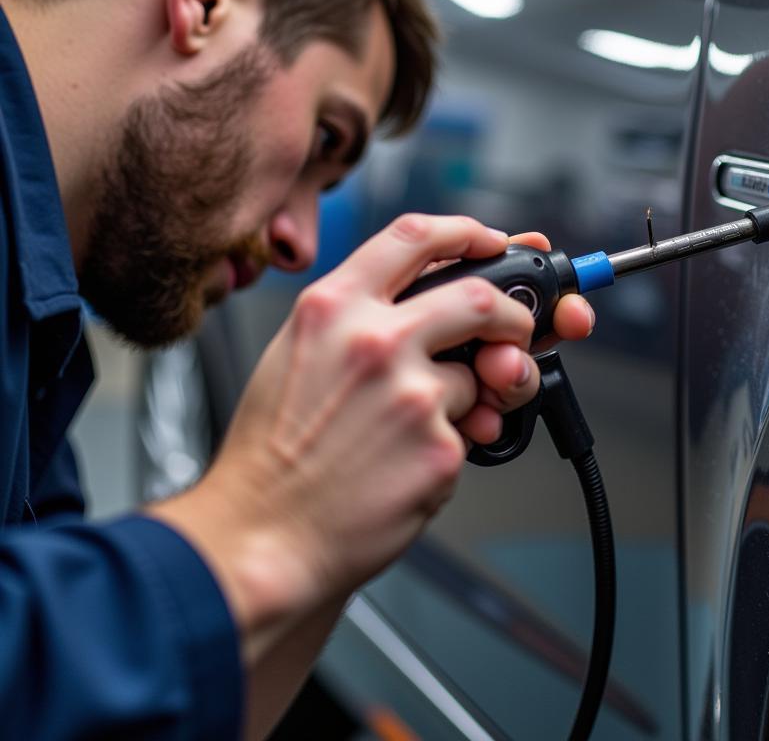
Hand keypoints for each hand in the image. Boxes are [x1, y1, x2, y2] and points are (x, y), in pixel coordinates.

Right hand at [154, 214, 580, 632]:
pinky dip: (449, 449)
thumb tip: (432, 302)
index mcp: (333, 307)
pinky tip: (402, 469)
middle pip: (478, 297)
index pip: (415, 237)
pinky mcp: (438, 448)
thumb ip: (360, 317)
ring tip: (417, 430)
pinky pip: (469, 435)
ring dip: (469, 400)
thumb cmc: (272, 451)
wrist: (258, 535)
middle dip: (509, 316)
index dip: (466, 232)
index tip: (491, 241)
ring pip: (479, 376)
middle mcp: (374, 339)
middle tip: (510, 335)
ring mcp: (410, 393)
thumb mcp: (297, 353)